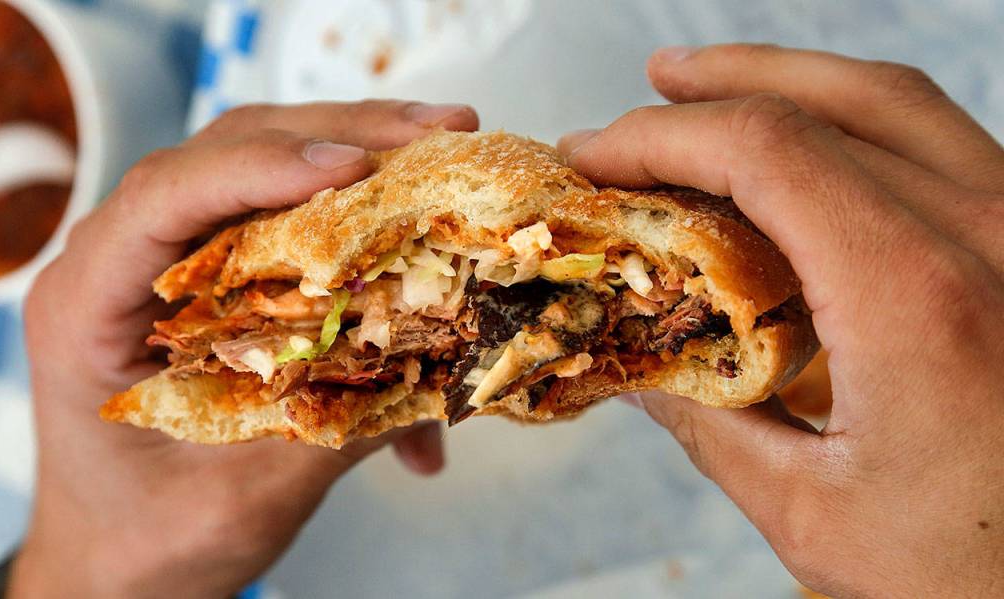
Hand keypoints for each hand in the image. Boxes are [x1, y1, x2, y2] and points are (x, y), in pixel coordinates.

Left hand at [12, 100, 478, 597]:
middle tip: (439, 131)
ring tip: (441, 146)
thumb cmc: (155, 540)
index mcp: (90, 307)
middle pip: (226, 154)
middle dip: (338, 135)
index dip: (258, 170)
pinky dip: (356, 211)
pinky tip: (415, 223)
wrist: (125, 564)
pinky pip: (287, 216)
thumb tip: (444, 361)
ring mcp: (172, 262)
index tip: (354, 168)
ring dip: (355, 151)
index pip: (164, 198)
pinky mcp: (217, 275)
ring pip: (261, 168)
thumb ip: (336, 427)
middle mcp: (125, 263)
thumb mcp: (243, 498)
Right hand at [559, 44, 1003, 596]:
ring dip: (793, 79)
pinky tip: (815, 142)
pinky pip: (939, 141)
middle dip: (719, 87)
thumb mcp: (816, 516)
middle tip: (650, 88)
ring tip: (714, 83)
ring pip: (895, 102)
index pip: (765, 153)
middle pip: (827, 102)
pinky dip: (858, 119)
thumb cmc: (978, 575)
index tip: (599, 156)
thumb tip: (638, 372)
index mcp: (915, 297)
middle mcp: (985, 235)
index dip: (664, 138)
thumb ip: (711, 429)